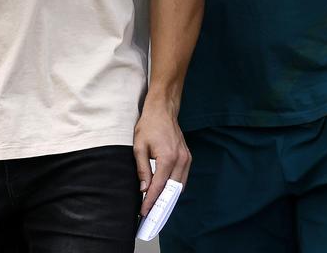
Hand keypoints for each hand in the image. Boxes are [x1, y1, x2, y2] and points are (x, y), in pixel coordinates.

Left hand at [133, 97, 190, 215]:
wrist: (163, 110)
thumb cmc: (149, 125)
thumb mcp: (139, 147)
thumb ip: (142, 169)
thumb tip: (144, 189)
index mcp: (167, 158)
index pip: (158, 187)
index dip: (150, 202)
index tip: (143, 213)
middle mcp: (180, 160)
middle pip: (172, 191)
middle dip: (162, 206)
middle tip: (151, 217)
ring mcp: (186, 158)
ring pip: (180, 186)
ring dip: (169, 199)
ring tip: (158, 210)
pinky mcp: (187, 157)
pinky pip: (182, 178)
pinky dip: (174, 188)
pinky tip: (166, 195)